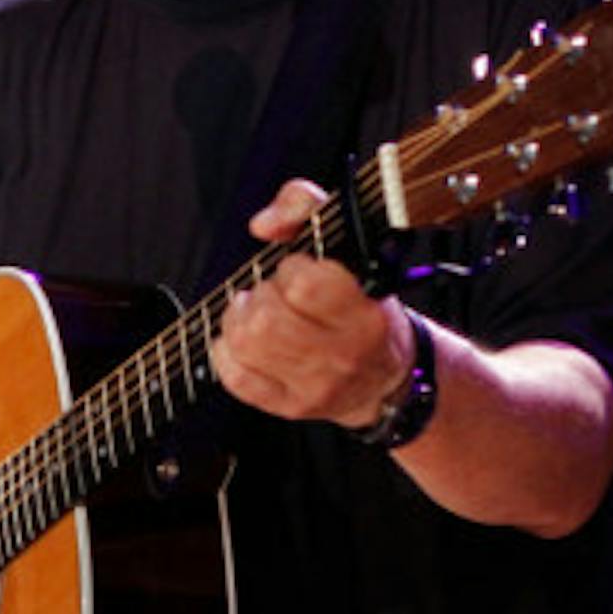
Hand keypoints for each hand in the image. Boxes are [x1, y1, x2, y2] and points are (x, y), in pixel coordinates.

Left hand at [211, 179, 412, 428]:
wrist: (387, 379)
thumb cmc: (364, 307)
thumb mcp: (352, 244)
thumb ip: (307, 207)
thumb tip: (264, 223)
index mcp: (366, 314)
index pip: (306, 285)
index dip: (292, 269)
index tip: (299, 270)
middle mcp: (343, 354)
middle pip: (266, 320)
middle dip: (259, 296)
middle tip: (272, 294)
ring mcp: (315, 385)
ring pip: (245, 345)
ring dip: (238, 319)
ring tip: (254, 312)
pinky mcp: (290, 406)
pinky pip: (235, 378)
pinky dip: (226, 352)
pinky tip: (241, 341)